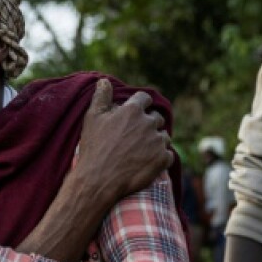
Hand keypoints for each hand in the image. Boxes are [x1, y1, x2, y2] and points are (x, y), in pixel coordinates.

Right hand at [74, 78, 174, 199]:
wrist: (98, 180)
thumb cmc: (94, 148)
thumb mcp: (93, 118)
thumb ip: (101, 97)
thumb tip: (104, 80)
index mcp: (133, 110)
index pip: (145, 99)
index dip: (140, 105)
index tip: (136, 113)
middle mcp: (148, 123)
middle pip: (156, 118)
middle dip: (149, 125)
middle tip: (137, 137)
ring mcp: (157, 142)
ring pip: (164, 137)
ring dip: (156, 141)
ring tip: (142, 152)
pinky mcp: (162, 160)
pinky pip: (169, 155)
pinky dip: (161, 159)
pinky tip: (148, 163)